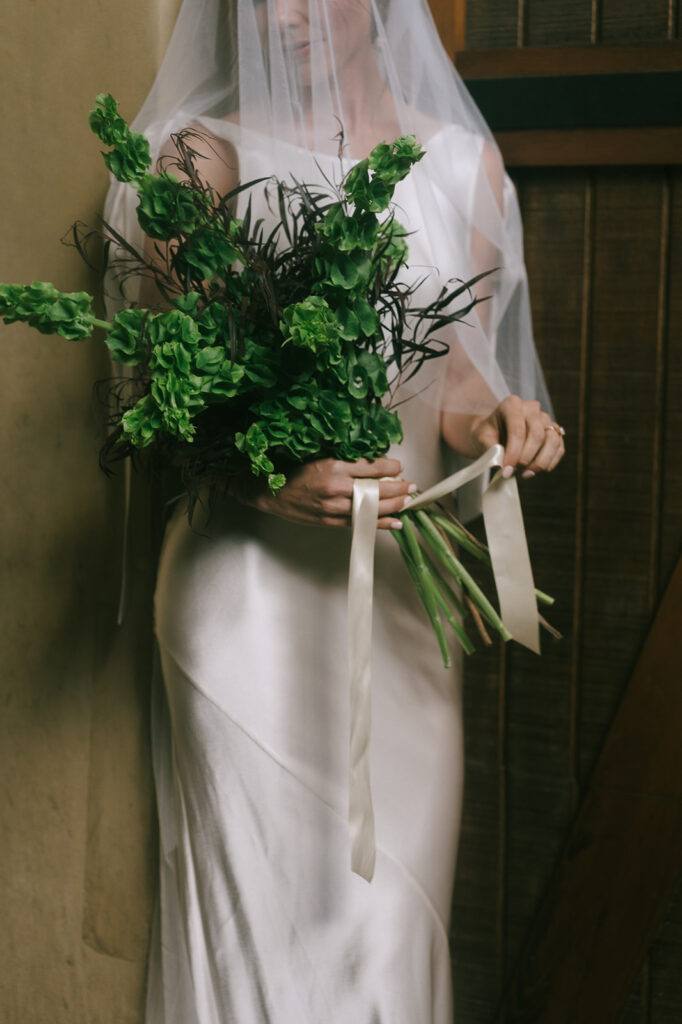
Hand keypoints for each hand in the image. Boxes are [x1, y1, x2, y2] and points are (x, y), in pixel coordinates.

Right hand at [230, 457, 415, 528]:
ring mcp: (333, 508)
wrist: (269, 492)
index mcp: (332, 466)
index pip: (370, 467)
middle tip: (414, 487)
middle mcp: (335, 488)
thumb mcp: (318, 457)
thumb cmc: (292, 470)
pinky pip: (360, 524)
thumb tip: (373, 461)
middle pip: (375, 490)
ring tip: (409, 503)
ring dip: (393, 506)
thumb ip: (344, 460)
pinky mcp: (330, 522)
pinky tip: (396, 522)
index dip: (389, 468)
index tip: (400, 467)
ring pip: (371, 508)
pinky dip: (380, 524)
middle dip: (398, 489)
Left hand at [470, 396, 565, 477]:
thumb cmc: (488, 434)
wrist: (495, 434)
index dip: (514, 452)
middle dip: (526, 458)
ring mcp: (546, 420)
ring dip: (540, 462)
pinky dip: (549, 463)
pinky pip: (559, 448)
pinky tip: (535, 471)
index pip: (518, 430)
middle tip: (514, 472)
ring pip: (552, 441)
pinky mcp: (555, 432)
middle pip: (537, 435)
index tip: (506, 468)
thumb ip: (491, 451)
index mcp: (512, 404)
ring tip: (525, 474)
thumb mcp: (482, 439)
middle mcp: (532, 409)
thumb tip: (502, 465)